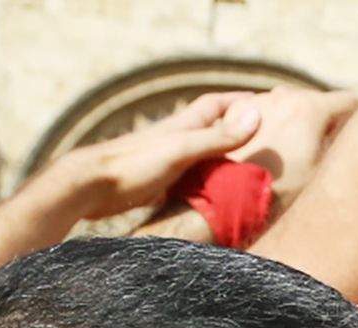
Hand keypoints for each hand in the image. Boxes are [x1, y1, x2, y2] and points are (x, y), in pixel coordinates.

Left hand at [55, 93, 262, 221]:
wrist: (92, 187)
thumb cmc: (134, 164)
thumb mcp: (181, 149)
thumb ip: (217, 136)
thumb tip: (256, 115)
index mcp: (183, 126)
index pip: (216, 104)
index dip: (240, 100)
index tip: (265, 103)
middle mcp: (177, 139)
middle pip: (211, 129)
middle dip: (235, 130)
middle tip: (263, 139)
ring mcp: (167, 161)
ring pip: (203, 156)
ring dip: (223, 160)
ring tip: (248, 172)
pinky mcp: (159, 183)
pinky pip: (192, 180)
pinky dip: (208, 184)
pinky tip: (216, 197)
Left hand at [223, 85, 357, 202]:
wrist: (225, 200)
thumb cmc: (280, 193)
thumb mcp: (322, 173)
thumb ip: (338, 146)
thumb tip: (354, 134)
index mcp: (311, 108)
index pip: (350, 101)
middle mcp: (283, 96)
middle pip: (317, 101)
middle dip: (325, 120)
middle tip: (327, 147)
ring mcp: (257, 101)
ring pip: (288, 104)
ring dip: (296, 120)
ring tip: (295, 149)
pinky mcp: (233, 111)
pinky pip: (261, 112)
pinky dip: (269, 124)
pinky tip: (268, 148)